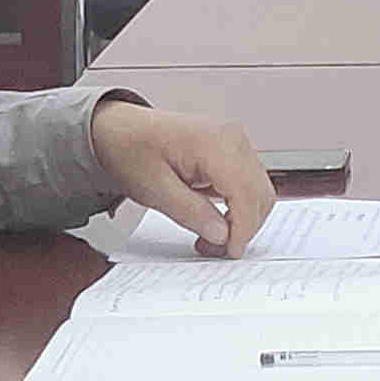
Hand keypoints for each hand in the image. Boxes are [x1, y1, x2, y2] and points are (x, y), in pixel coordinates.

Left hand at [94, 100, 275, 249]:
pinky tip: (214, 219)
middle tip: (214, 249)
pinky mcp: (231, 151)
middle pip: (260, 194)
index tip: (229, 251)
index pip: (246, 193)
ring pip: (258, 191)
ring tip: (211, 236)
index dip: (243, 228)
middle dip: (243, 227)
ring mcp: (235, 143)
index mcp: (215, 143)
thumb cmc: (130, 149)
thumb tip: (222, 234)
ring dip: (242, 219)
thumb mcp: (153, 188)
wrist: (119, 129)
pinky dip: (237, 207)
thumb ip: (190, 212)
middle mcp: (232, 138)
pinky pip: (247, 184)